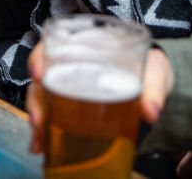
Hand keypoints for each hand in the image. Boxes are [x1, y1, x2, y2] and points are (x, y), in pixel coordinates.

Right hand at [25, 41, 172, 153]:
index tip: (38, 73)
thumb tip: (151, 111)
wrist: (153, 83)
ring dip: (38, 119)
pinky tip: (42, 146)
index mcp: (89, 46)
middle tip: (39, 120)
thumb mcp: (155, 71)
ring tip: (40, 141)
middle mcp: (72, 64)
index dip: (40, 56)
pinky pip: (52, 116)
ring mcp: (70, 86)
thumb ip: (153, 88)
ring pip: (43, 99)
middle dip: (36, 100)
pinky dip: (45, 132)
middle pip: (44, 77)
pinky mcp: (72, 107)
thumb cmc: (149, 67)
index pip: (56, 44)